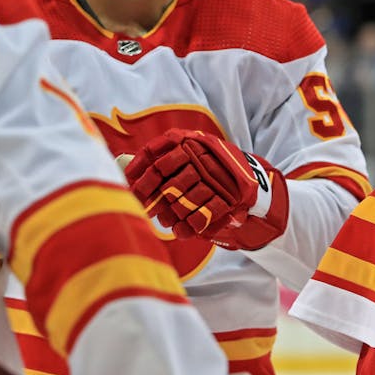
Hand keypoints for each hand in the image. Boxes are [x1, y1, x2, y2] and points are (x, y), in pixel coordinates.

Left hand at [123, 129, 288, 250]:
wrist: (248, 176)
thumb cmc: (208, 162)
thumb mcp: (190, 147)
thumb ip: (164, 152)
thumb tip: (126, 168)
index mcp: (190, 142)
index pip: (158, 159)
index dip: (141, 175)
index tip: (130, 188)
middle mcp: (203, 158)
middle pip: (171, 183)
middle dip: (154, 200)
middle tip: (144, 210)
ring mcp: (216, 179)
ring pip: (186, 200)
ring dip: (171, 214)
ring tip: (163, 221)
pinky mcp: (229, 198)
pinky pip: (205, 214)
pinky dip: (190, 226)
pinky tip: (180, 232)